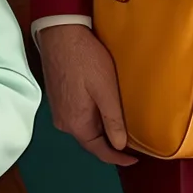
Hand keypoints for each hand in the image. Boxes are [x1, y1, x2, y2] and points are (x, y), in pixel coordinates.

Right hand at [38, 23, 137, 166]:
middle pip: (90, 140)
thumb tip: (119, 146)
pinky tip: (102, 108)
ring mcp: (58, 110)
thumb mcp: (105, 89)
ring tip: (119, 125)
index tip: (135, 159)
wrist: (60, 32)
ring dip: (101, 129)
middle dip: (110, 143)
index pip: (99, 151)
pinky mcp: (57, 97)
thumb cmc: (85, 59)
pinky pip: (78, 116)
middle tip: (131, 142)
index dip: (118, 158)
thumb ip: (113, 120)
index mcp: (76, 124)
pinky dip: (92, 117)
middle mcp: (63, 122)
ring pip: (84, 127)